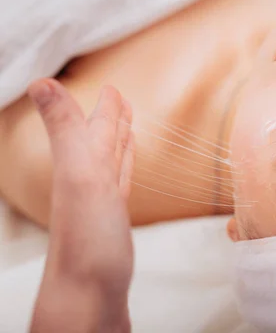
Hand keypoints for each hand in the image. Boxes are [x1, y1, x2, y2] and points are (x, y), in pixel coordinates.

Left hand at [28, 79, 134, 332]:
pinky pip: (120, 191)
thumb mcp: (78, 177)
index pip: (94, 130)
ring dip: (118, 145)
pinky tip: (124, 174)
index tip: (113, 89)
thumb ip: (66, 131)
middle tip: (120, 100)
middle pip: (101, 145)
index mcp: (82, 168)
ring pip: (110, 166)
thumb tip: (41, 82)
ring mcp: (101, 207)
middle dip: (111, 121)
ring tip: (128, 130)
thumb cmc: (87, 243)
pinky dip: (123, 176)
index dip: (104, 109)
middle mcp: (88, 184)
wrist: (87, 300)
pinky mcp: (114, 227)